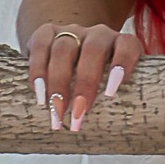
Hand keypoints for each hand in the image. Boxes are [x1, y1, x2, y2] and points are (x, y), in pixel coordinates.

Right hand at [25, 22, 144, 132]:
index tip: (111, 93)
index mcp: (120, 43)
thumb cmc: (99, 78)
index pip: (126, 45)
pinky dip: (38, 71)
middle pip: (93, 51)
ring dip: (59, 83)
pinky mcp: (47, 32)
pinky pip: (40, 46)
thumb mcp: (113, 83)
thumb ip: (120, 96)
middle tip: (78, 115)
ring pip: (64, 49)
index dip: (122, 64)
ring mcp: (72, 31)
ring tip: (56, 112)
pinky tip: (39, 94)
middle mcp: (98, 34)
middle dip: (84, 84)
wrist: (71, 51)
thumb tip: (121, 132)